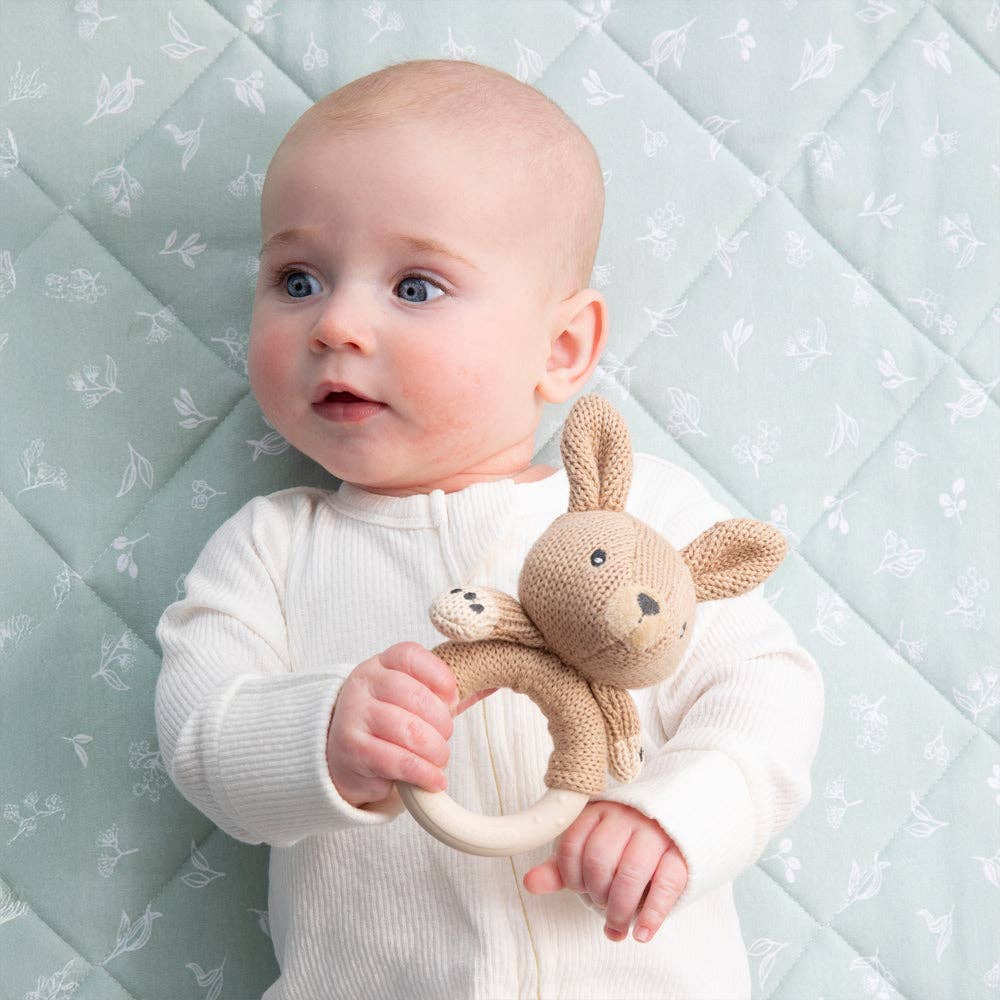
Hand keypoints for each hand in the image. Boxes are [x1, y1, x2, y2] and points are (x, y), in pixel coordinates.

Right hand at [326, 641, 497, 808]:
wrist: (343, 756)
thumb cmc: (388, 723)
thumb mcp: (414, 700)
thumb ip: (449, 692)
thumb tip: (496, 680)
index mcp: (380, 664)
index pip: (410, 655)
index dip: (438, 675)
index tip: (453, 697)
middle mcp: (363, 685)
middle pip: (415, 696)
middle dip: (441, 723)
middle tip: (444, 738)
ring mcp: (353, 716)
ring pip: (409, 731)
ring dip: (435, 751)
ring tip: (439, 760)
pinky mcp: (352, 750)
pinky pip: (398, 761)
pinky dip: (424, 773)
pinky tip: (433, 780)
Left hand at [522, 800, 687, 943]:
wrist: (673, 829)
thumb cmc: (622, 846)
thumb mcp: (589, 851)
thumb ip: (561, 867)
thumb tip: (529, 882)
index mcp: (598, 810)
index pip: (571, 843)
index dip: (570, 875)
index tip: (578, 889)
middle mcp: (626, 816)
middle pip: (599, 859)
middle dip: (596, 894)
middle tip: (602, 908)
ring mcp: (656, 832)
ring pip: (631, 873)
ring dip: (620, 909)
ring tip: (618, 925)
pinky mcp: (681, 853)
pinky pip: (666, 885)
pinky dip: (651, 915)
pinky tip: (640, 933)